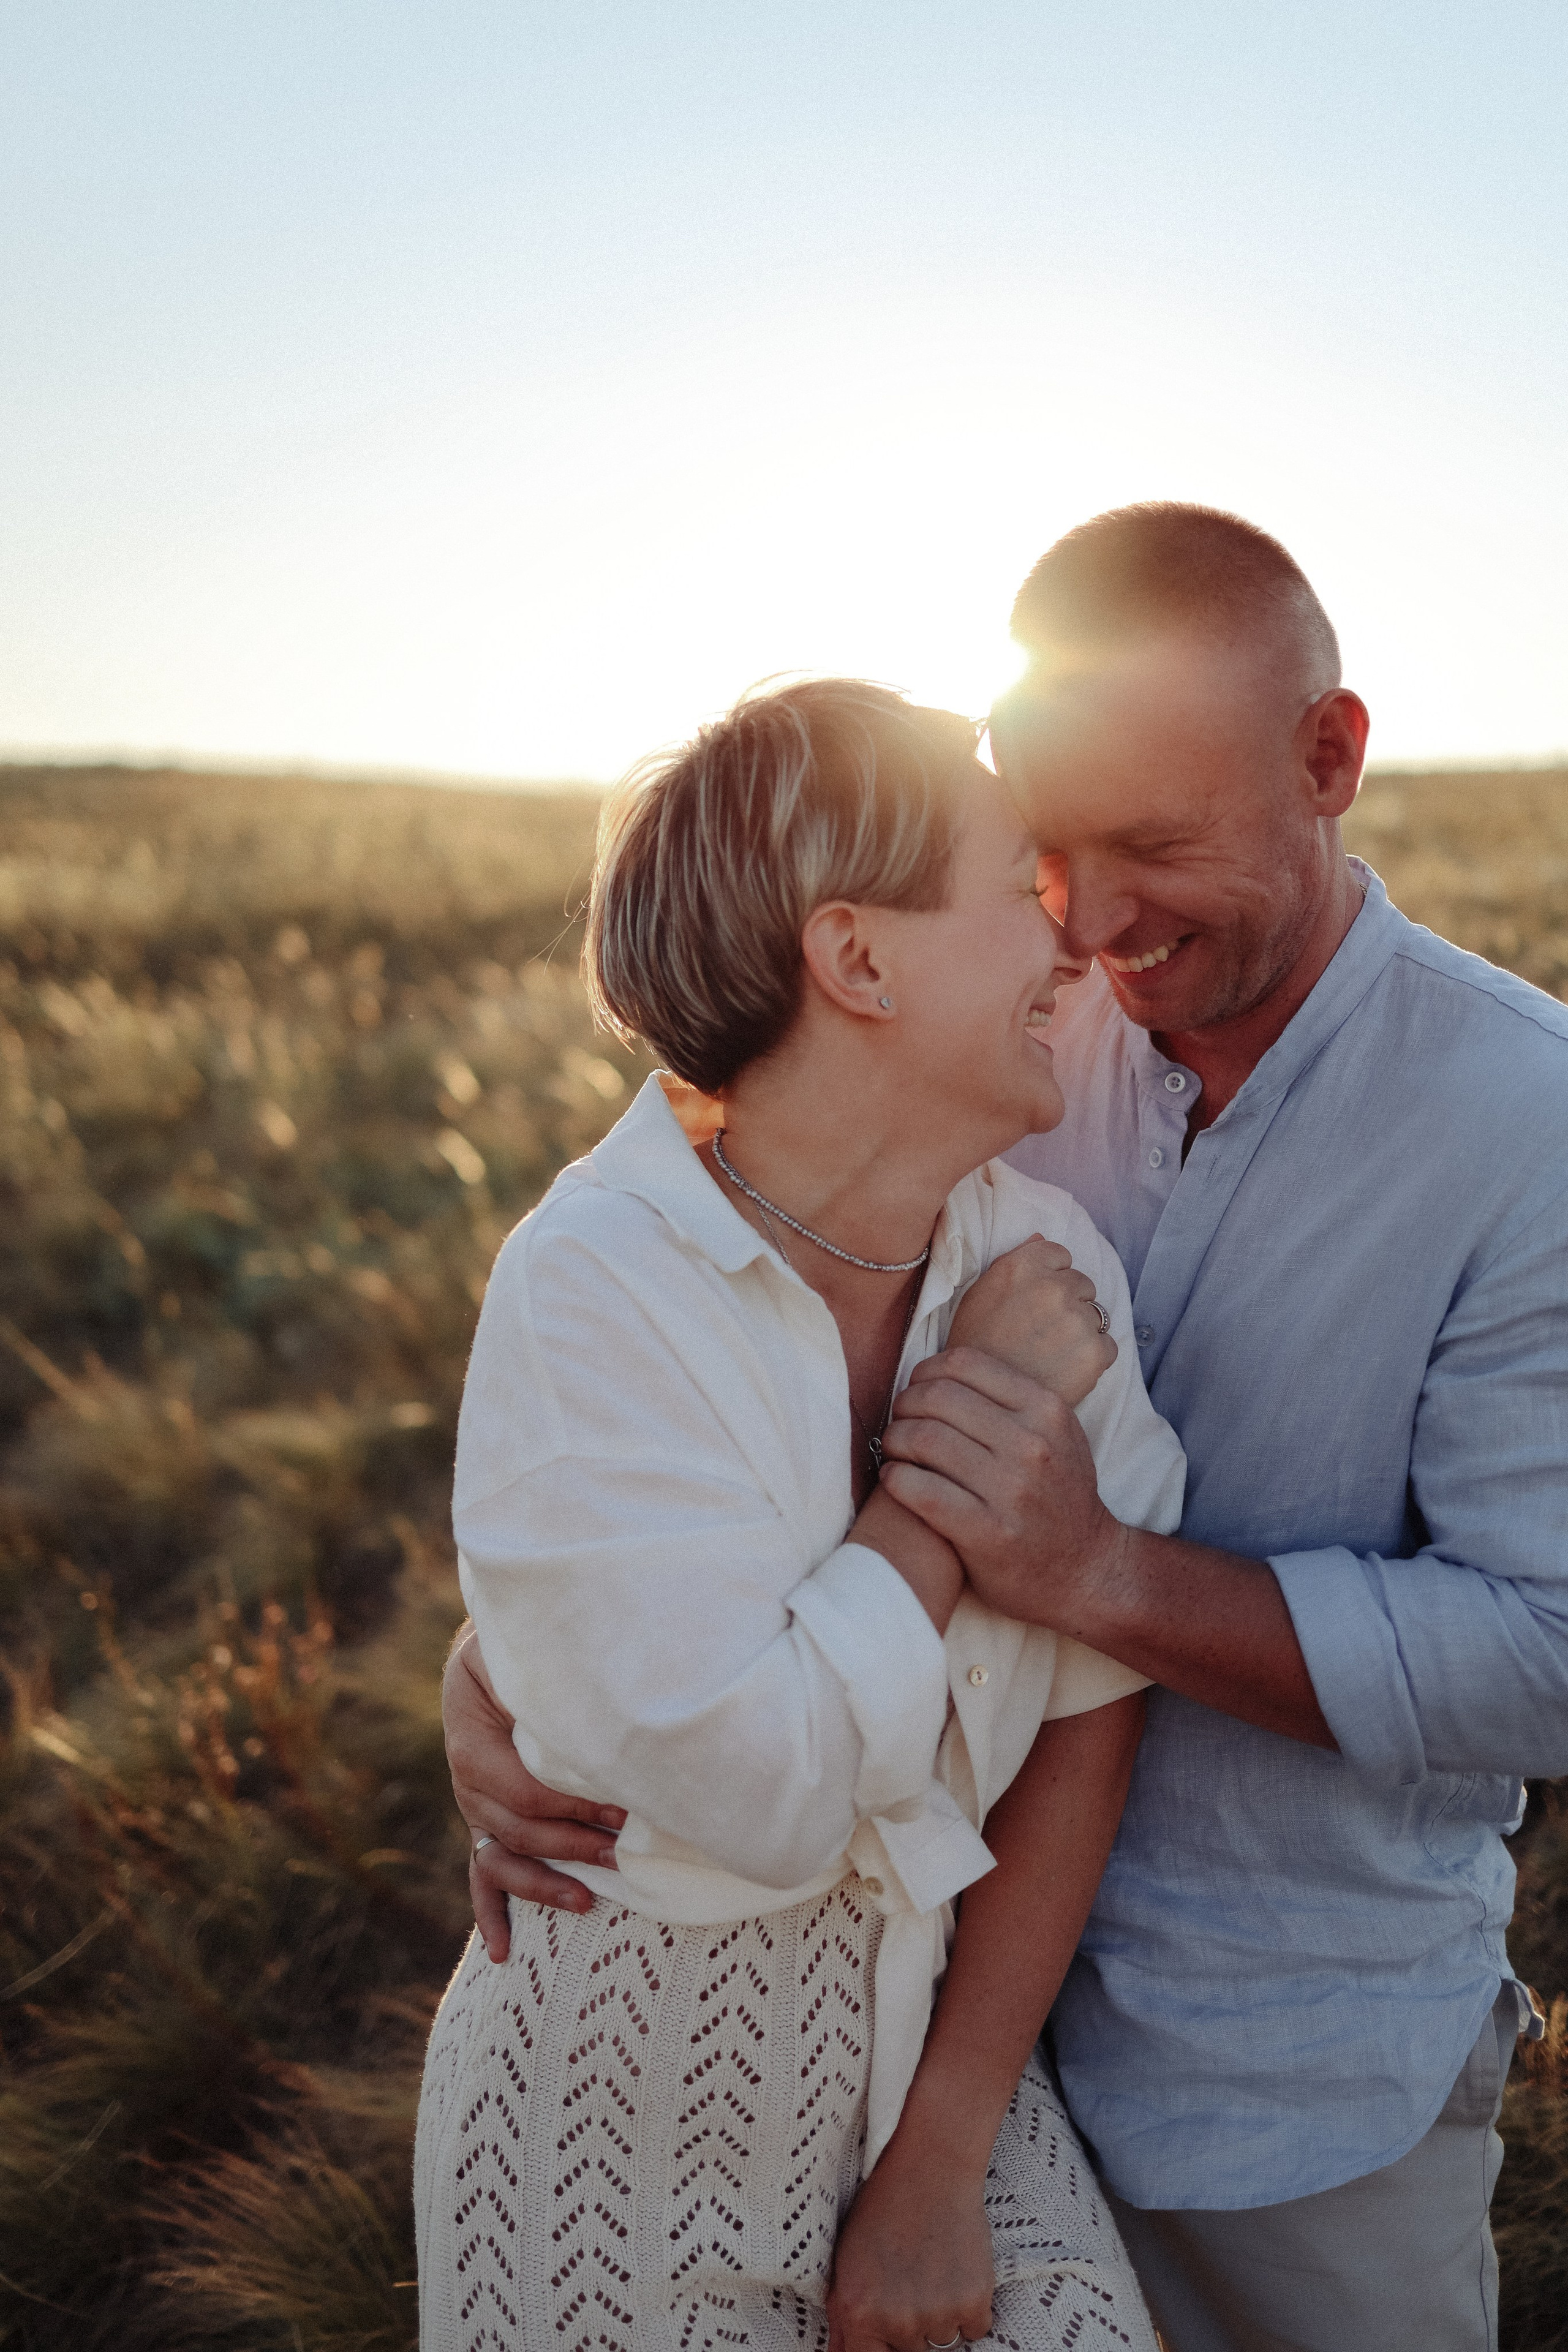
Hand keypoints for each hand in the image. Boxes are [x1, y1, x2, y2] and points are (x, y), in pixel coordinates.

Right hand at [443, 1625, 625, 1957]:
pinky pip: (483, 1872)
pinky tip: (503, 1948)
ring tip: (586, 1901)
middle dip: (574, 1844)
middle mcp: (467, 1780)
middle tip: (625, 1852)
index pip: (525, 1790)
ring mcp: (474, 1806)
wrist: (496, 1646)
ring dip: (543, 1884)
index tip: (625, 1809)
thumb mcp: (527, 1654)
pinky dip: (491, 1911)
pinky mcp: (486, 1820)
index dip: (575, 1806)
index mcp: (473, 1741)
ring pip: (502, 1859)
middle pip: (518, 1829)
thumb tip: (599, 1722)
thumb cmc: (521, 1646)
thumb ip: (551, 1686)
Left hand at [826, 2141, 992, 2351]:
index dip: (882, 2344)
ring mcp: (936, 2314)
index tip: (893, 2322)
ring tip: (933, 2270)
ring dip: (942, 2316)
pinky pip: (975, 2329)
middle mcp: (896, 2321)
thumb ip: (842, 2319)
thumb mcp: (847, 2261)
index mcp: (858, 2312)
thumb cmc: (883, 2210)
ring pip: (943, 2342)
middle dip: (911, 2326)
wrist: (930, 2169)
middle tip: (912, 2280)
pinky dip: (971, 2307)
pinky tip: (956, 2270)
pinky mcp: (973, 2302)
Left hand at [878, 1347, 1129, 1627]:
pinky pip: (919, 1489)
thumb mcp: (1058, 1434)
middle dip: (905, 1405)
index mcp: (1047, 1410)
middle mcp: (1032, 1445)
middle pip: (938, 1397)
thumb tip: (943, 1369)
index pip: (965, 1363)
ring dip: (894, 1440)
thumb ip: (1013, 1399)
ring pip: (923, 1438)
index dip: (926, 1371)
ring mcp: (1011, 1490)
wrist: (1086, 1571)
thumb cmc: (1060, 1496)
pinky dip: (895, 1478)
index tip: (916, 1389)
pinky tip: (895, 1479)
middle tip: (899, 1422)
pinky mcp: (987, 1533)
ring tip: (894, 1450)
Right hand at [946, 1237, 1114, 1407]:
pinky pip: (1107, 1346)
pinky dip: (1092, 1359)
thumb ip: (1014, 1261)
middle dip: (1069, 1304)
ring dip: (1081, 1330)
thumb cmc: (975, 1346)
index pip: (1060, 1254)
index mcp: (1023, 1266)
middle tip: (1042, 1333)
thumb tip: (1041, 1237)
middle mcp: (1054, 1287)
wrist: (978, 1400)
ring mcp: (1077, 1320)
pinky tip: (1065, 1369)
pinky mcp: (1094, 1353)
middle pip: (1082, 1284)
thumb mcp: (981, 1294)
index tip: (1035, 1302)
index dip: (1049, 1279)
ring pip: (1097, 1314)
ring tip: (1052, 1353)